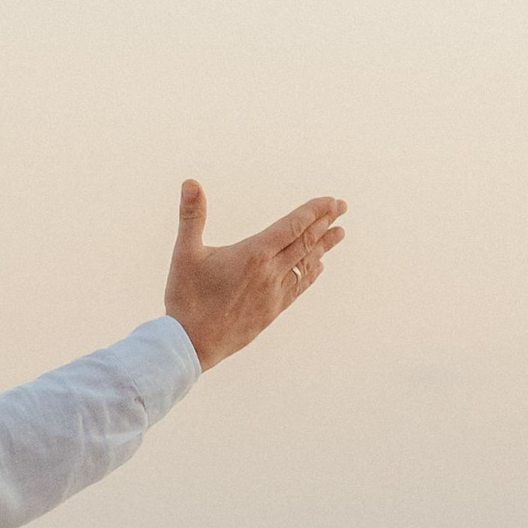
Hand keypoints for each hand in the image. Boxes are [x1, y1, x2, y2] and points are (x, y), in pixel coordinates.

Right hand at [164, 180, 345, 370]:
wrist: (192, 344)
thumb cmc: (186, 298)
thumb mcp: (185, 253)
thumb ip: (191, 216)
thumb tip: (190, 183)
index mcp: (254, 254)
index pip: (292, 226)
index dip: (314, 211)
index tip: (331, 201)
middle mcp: (270, 272)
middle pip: (305, 242)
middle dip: (325, 222)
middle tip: (342, 207)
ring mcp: (274, 293)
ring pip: (306, 264)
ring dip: (324, 246)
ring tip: (340, 233)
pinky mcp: (272, 310)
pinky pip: (299, 286)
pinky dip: (311, 272)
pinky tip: (319, 266)